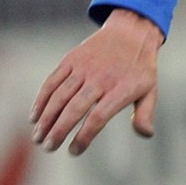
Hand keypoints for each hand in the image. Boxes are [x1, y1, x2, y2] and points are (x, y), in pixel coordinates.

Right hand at [30, 9, 163, 154]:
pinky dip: (41, 99)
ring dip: (46, 118)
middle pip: (74, 108)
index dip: (84, 135)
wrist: (130, 33)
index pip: (98, 117)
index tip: (74, 151)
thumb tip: (146, 134)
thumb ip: (144, 113)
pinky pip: (52, 81)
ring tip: (39, 137)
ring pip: (59, 96)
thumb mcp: (150, 90)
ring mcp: (84, 68)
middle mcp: (100, 78)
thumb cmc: (140, 68)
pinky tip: (35, 116)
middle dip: (59, 130)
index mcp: (121, 89)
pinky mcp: (71, 60)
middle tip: (49, 147)